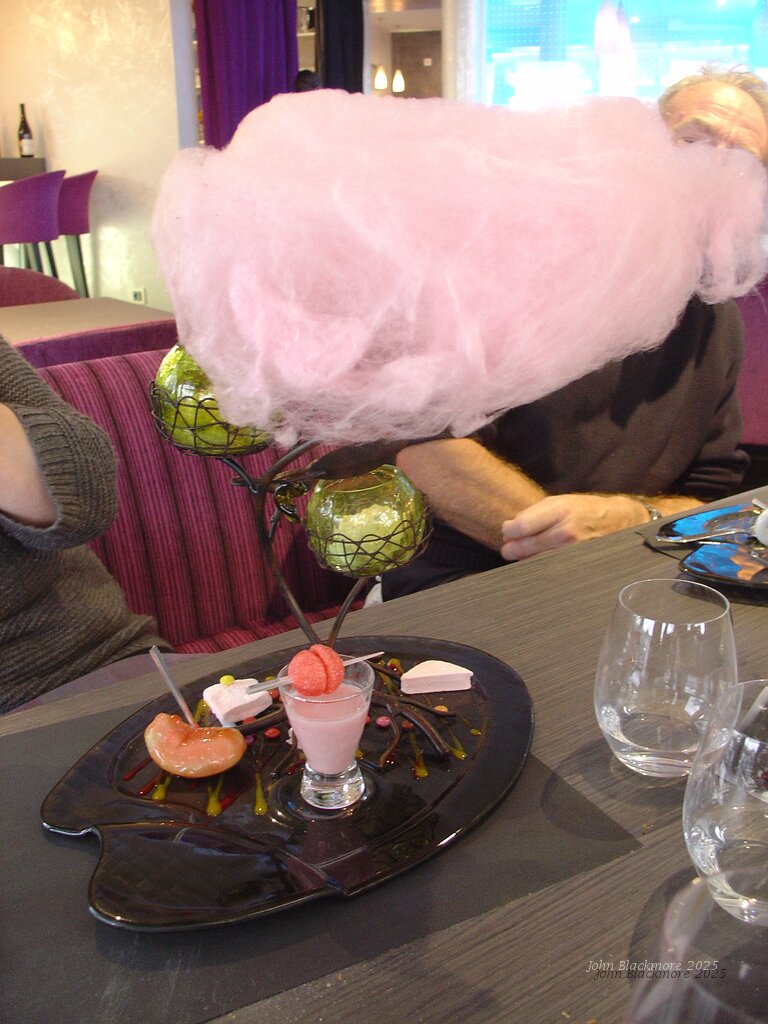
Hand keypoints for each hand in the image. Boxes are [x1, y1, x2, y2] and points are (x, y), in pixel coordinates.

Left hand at [500, 493, 647, 559]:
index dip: (508, 531)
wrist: (618, 521)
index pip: (520, 527)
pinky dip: (539, 566)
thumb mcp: (559, 501)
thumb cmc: (584, 509)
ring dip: (524, 559)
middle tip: (509, 548)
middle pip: (524, 547)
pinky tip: (539, 560)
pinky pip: (548, 570)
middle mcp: (566, 532)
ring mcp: (572, 551)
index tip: (507, 531)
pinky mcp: (576, 565)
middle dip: (511, 548)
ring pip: (534, 562)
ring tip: (525, 552)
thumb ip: (533, 514)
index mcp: (559, 511)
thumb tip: (509, 530)